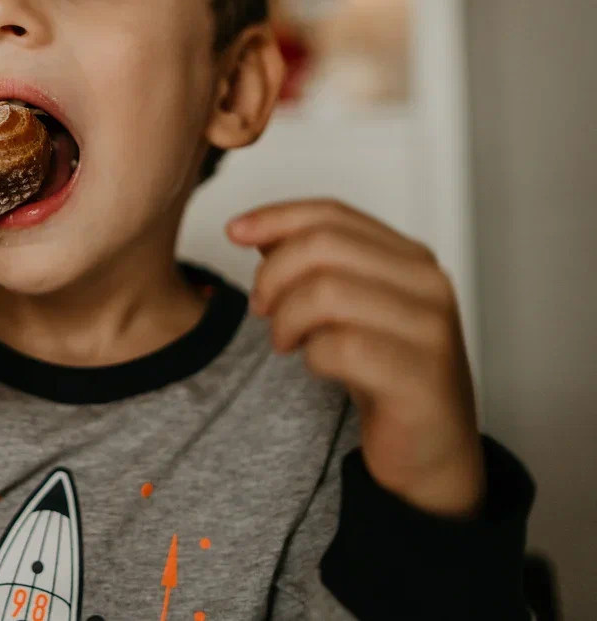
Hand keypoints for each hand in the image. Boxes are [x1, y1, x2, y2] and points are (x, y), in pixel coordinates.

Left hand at [227, 199, 484, 517]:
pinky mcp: (420, 376)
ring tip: (287, 343)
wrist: (431, 451)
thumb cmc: (385, 374)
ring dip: (287, 320)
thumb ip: (311, 265)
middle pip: (323, 246)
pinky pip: (340, 349)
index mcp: (409, 259)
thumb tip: (257, 230)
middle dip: (274, 276)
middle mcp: (426, 284)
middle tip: (262, 309)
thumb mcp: (345, 309)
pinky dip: (313, 357)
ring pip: (326, 293)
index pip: (334, 214)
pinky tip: (319, 368)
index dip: (276, 217)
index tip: (234, 231)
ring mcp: (429, 329)